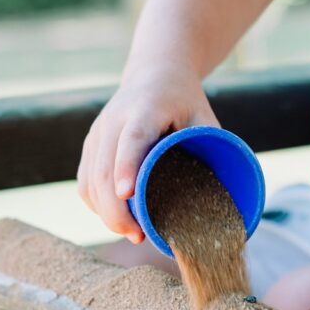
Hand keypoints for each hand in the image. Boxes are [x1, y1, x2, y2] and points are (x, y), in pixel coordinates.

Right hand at [77, 67, 218, 242]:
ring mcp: (97, 134)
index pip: (131, 140)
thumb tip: (224, 197)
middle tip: (137, 235)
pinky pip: (85, 182)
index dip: (127, 167)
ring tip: (131, 233)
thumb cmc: (184, 101)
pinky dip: (97, 205)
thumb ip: (211, 149)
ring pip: (90, 180)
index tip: (127, 194)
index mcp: (144, 109)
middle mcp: (113, 120)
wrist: (153, 74)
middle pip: (104, 169)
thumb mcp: (204, 117)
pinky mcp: (90, 146)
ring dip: (105, 213)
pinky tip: (114, 219)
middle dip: (115, 209)